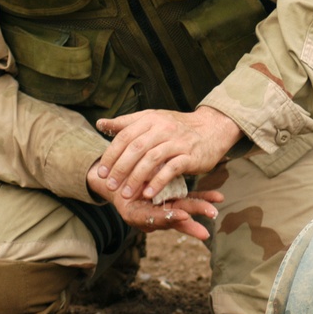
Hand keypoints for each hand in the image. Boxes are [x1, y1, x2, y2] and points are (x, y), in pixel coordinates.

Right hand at [87, 160, 222, 238]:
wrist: (113, 183)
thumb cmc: (113, 179)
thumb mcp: (112, 177)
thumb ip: (120, 172)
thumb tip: (112, 149)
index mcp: (136, 214)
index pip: (155, 218)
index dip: (168, 218)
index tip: (183, 216)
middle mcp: (151, 214)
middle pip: (172, 216)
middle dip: (190, 221)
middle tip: (208, 217)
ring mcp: (164, 207)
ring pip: (183, 210)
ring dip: (199, 210)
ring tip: (214, 212)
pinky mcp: (175, 199)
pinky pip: (190, 200)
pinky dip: (203, 198)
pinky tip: (219, 196)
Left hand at [94, 107, 241, 203]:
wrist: (211, 128)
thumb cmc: (177, 127)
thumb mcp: (152, 120)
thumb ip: (126, 123)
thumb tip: (100, 123)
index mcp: (151, 119)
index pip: (125, 136)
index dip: (111, 155)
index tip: (101, 173)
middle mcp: (163, 128)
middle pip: (136, 148)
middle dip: (121, 168)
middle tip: (111, 186)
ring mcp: (178, 141)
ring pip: (152, 159)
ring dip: (136, 178)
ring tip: (126, 194)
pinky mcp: (190, 155)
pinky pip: (171, 169)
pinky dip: (158, 182)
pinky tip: (148, 194)